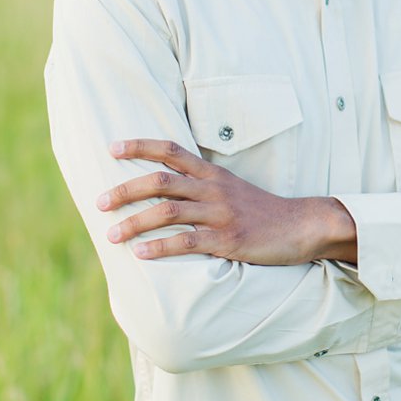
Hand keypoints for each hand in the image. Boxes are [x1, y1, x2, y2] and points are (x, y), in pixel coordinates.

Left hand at [100, 138, 356, 265]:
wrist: (301, 226)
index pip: (170, 150)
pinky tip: (141, 254)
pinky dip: (161, 247)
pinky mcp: (228, 239)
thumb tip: (162, 187)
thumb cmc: (260, 211)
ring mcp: (220, 213)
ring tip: (111, 234)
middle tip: (99, 202)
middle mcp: (212, 188)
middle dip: (125, 190)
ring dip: (134, 223)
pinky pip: (188, 242)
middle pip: (160, 181)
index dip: (140, 146)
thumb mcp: (230, 188)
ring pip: (167, 212)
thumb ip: (199, 185)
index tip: (111, 148)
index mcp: (211, 173)